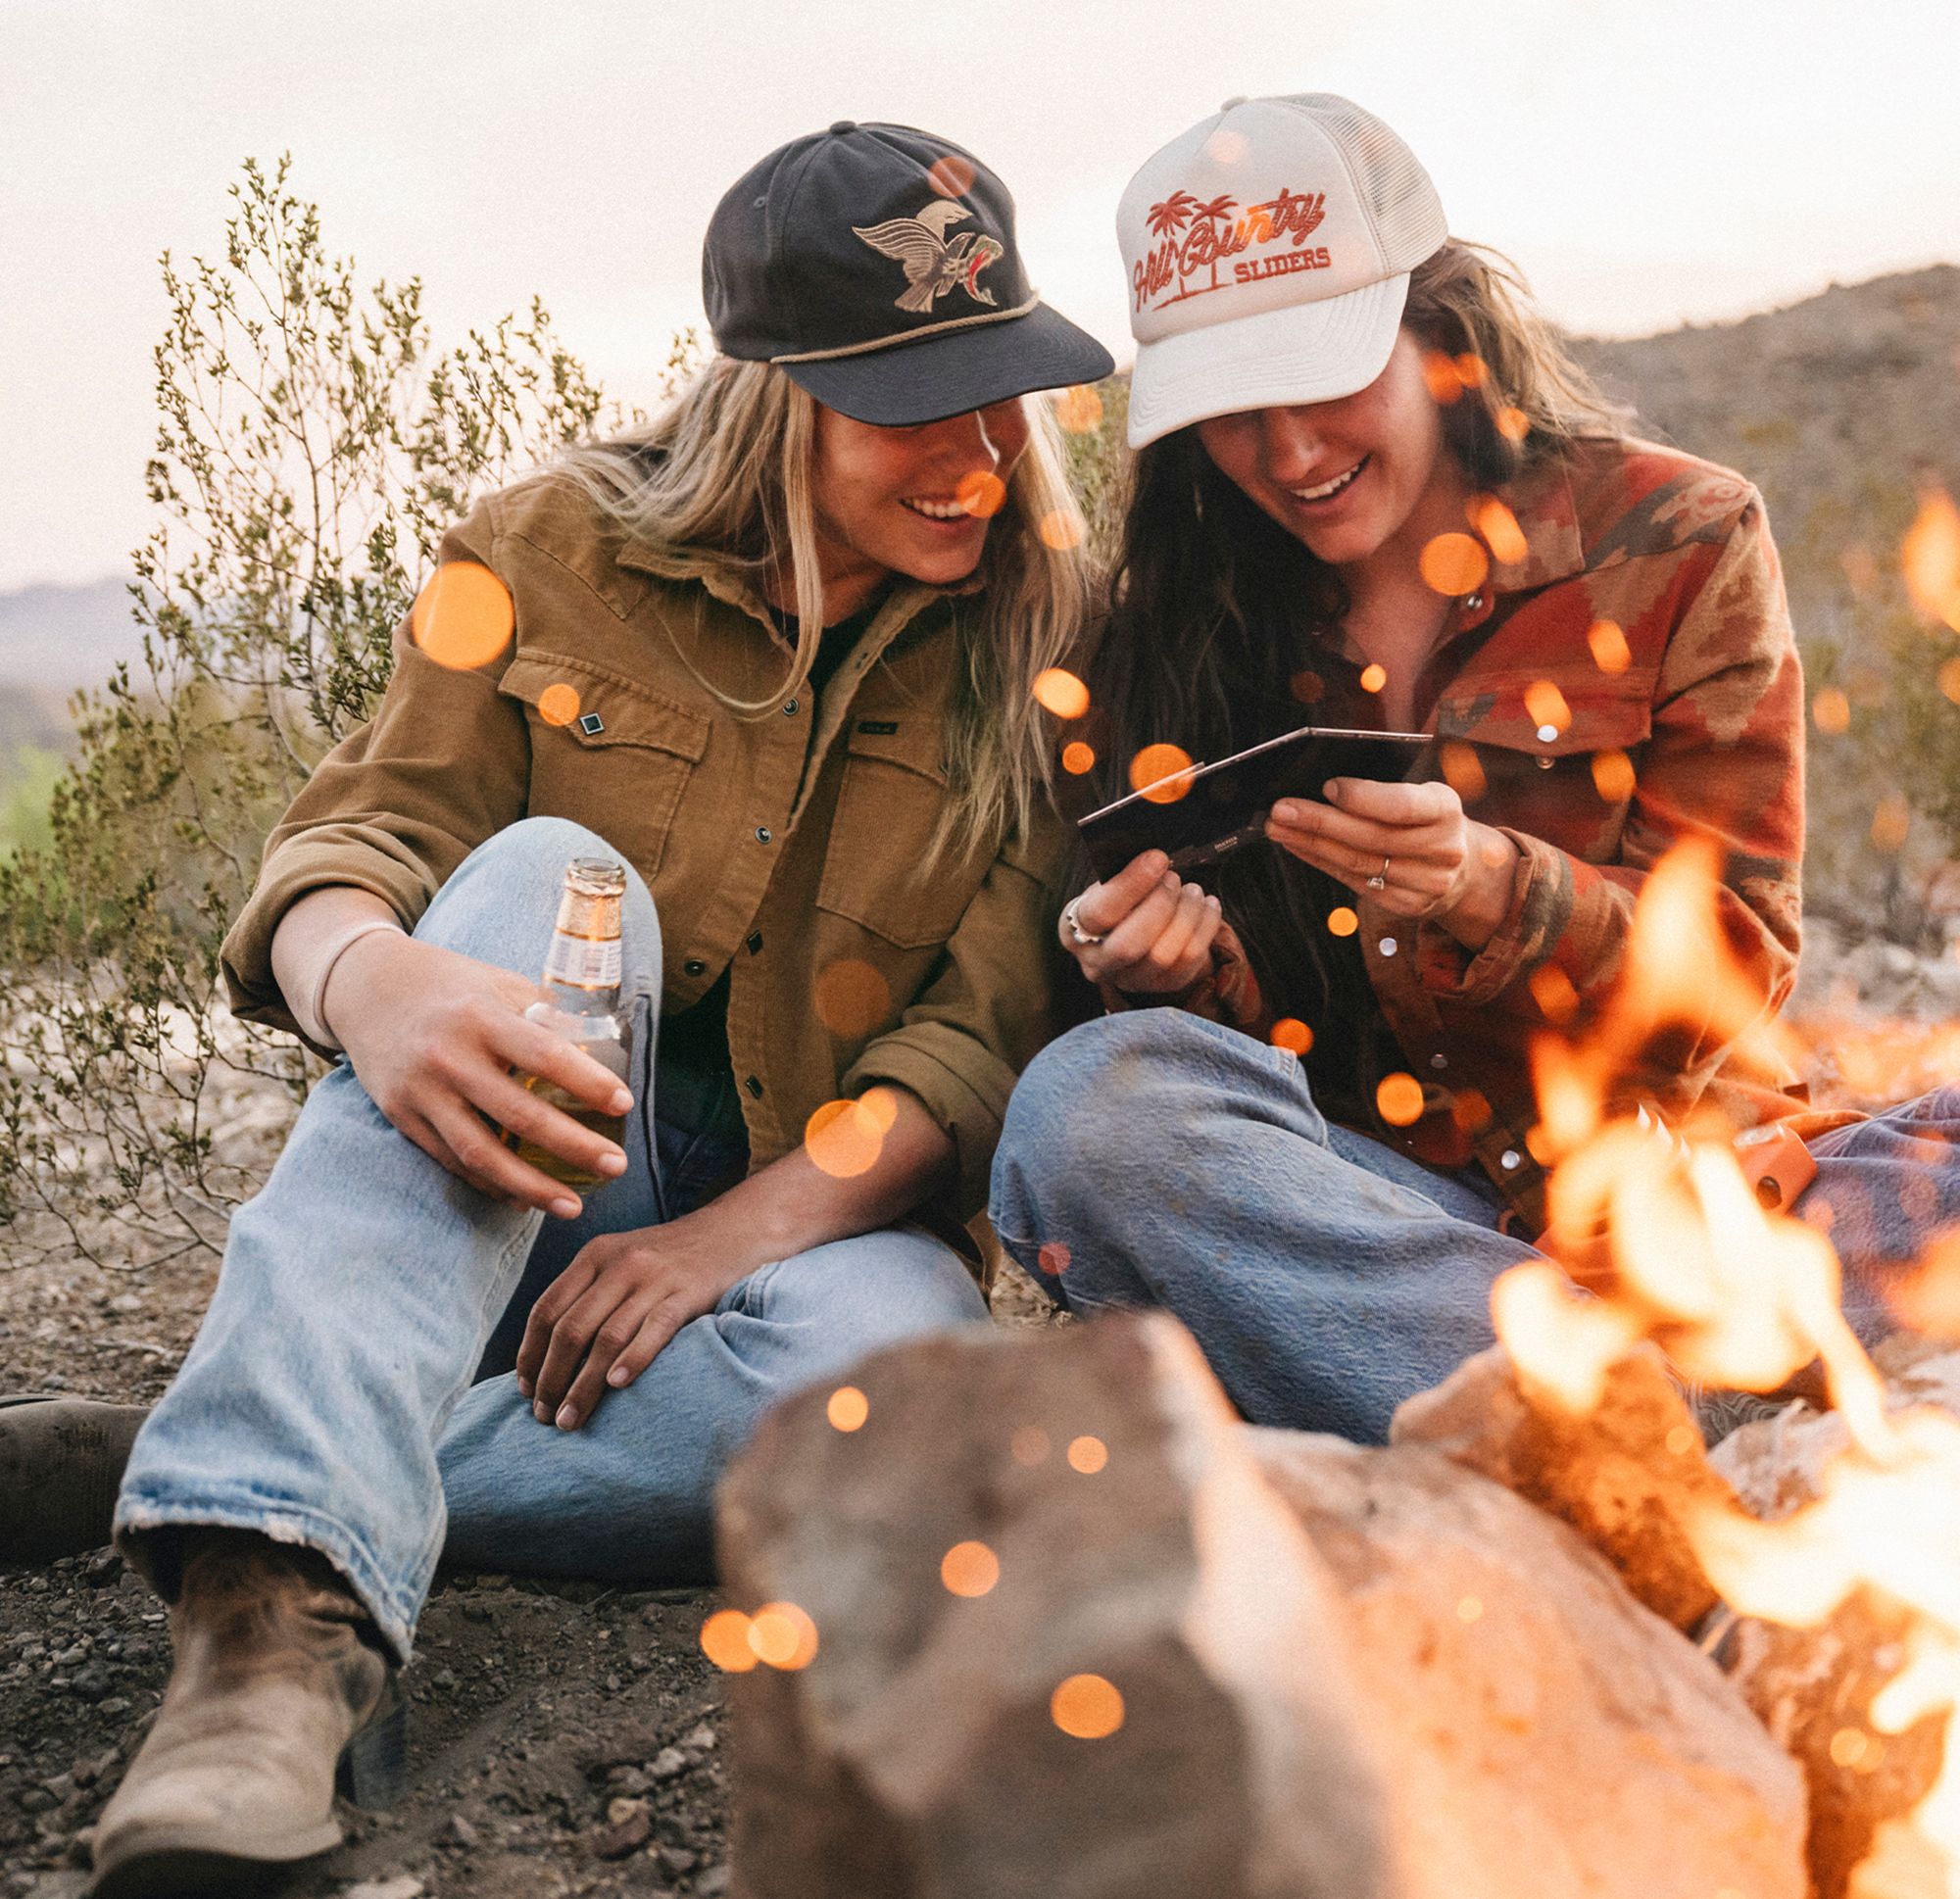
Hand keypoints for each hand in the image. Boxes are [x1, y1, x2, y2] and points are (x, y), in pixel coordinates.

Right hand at [325, 930, 633, 1218]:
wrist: (366, 988)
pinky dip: (489, 1184)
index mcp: (481, 1017)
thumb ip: (543, 1014)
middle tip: (617, 1166)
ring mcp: (422, 1092)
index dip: (587, 1082)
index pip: (544, 1054)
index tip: (623, 1105)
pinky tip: (523, 1199)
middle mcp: (449, 1057)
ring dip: (531, 1187)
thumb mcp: (498, 984)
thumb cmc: (450, 984)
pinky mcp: (402, 1116)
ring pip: (481, 1153)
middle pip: (519, 1115)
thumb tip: (599, 1048)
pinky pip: (451, 1161)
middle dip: (574, 1146)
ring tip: (573, 1207)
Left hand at [516, 1214, 749, 1429]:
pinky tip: (617, 1386)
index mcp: (594, 1255)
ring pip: (606, 1338)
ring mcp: (655, 1278)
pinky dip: (632, 1359)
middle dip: (551, 1379)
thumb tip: (547, 1357)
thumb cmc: (668, 1259)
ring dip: (583, 1385)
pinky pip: (654, 1329)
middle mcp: (619, 1264)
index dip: (530, 1355)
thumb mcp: (619, 1260)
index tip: (525, 1391)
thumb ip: (587, 1295)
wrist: (730, 1232)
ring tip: (571, 1419)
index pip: (546, 1309)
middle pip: (571, 1329)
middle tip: (544, 1415)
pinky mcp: (688, 1293)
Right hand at [1059, 849, 1222, 993]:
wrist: (1125, 930)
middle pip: (1130, 945)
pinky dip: (1205, 928)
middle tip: (1173, 878)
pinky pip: (1189, 961)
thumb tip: (1155, 860)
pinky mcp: (1161, 986)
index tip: (1157, 859)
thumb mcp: (1106, 883)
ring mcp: (1129, 979)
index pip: (1100, 912)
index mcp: (1074, 929)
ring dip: (1186, 916)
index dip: (1132, 884)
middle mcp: (1097, 963)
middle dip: (1160, 905)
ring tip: (1193, 890)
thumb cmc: (1114, 900)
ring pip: (1163, 956)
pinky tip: (1207, 905)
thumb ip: (1123, 874)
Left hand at [1265, 778, 1518, 941]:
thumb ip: (1385, 791)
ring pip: (1357, 863)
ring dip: (1311, 843)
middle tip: (1281, 809)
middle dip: (1319, 822)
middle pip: (1371, 837)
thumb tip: (1322, 788)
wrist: (1463, 867)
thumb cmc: (1428, 819)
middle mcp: (1443, 849)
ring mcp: (1427, 883)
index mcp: (1447, 809)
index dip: (1362, 798)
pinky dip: (1321, 862)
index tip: (1326, 787)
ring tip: (1279, 827)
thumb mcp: (1423, 795)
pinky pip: (1355, 882)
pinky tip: (1299, 846)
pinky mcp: (1408, 905)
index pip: (1401, 805)